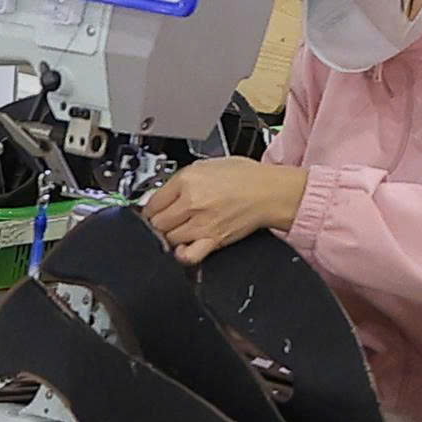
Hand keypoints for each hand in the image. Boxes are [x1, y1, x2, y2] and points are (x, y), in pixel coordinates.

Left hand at [143, 158, 307, 265]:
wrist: (271, 191)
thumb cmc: (246, 177)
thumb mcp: (208, 165)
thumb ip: (182, 180)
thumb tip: (163, 195)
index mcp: (188, 180)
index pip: (152, 202)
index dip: (150, 207)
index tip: (153, 211)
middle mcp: (192, 202)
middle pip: (155, 222)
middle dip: (158, 222)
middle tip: (166, 220)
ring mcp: (201, 223)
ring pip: (166, 239)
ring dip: (169, 236)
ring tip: (178, 231)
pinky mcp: (213, 240)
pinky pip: (187, 256)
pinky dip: (181, 254)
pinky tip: (184, 247)